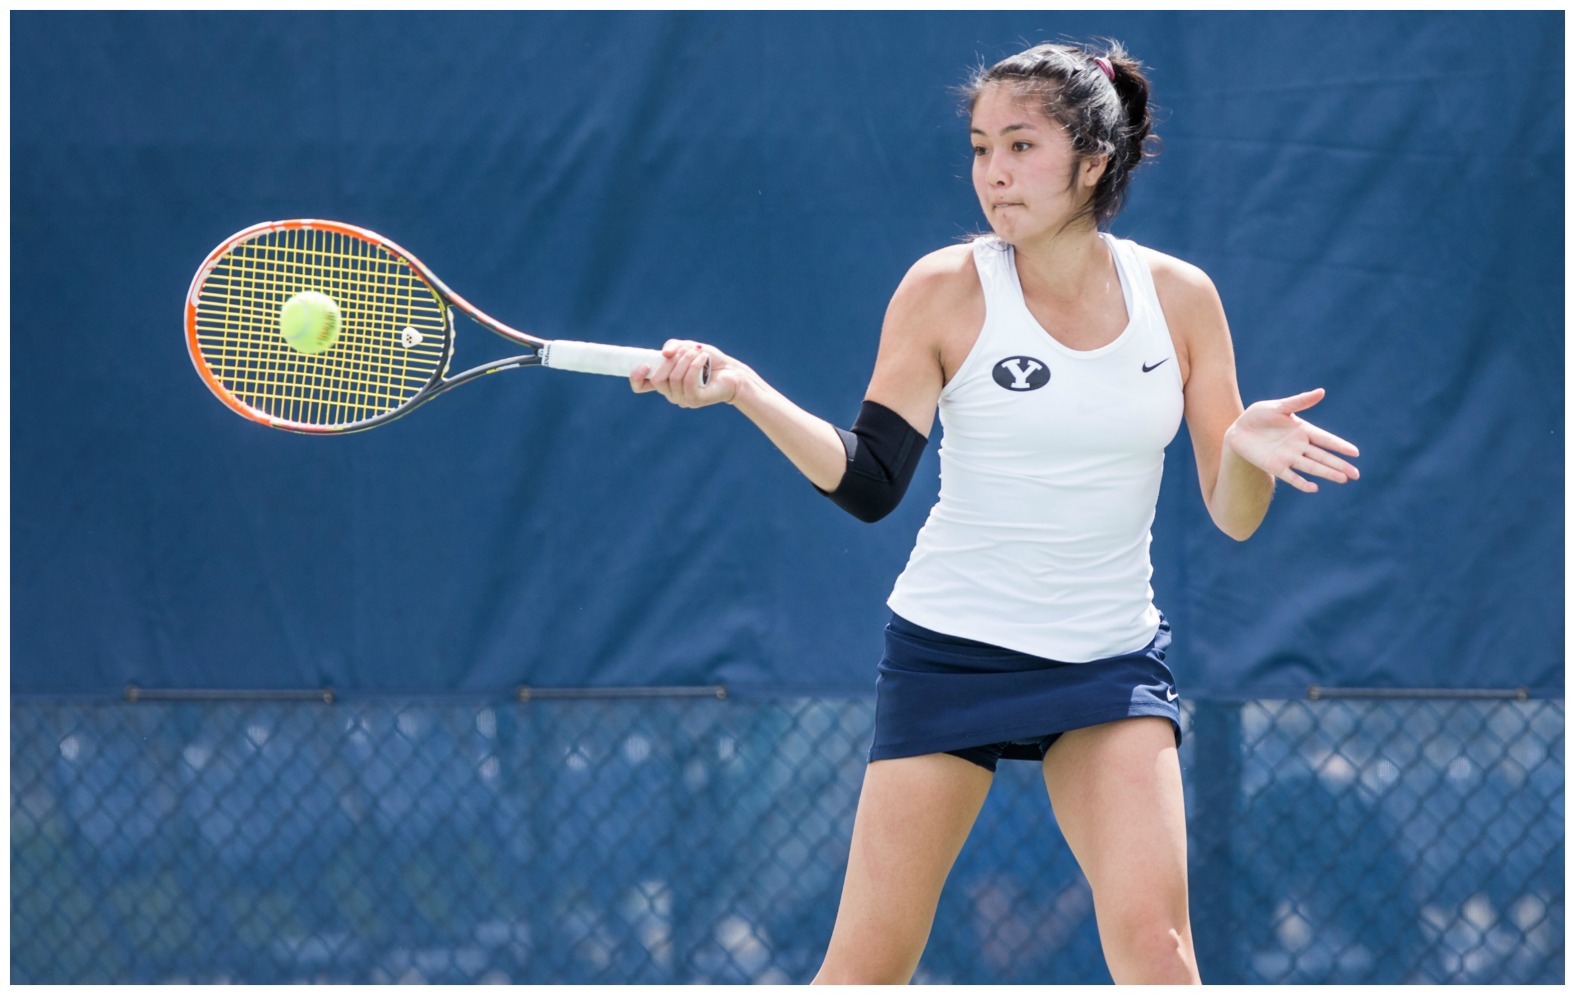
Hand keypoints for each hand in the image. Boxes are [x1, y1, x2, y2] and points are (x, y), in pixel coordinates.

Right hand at [629, 339, 743, 407]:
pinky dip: (695, 365)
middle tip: (686, 351)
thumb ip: (673, 346)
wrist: (732, 372)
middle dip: (670, 360)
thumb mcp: (688, 347)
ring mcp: (683, 399)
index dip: (636, 377)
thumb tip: (665, 354)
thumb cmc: (709, 360)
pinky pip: (688, 382)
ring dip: (686, 359)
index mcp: (665, 382)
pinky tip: (704, 358)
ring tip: (699, 352)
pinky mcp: (695, 400)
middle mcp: (671, 393)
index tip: (645, 364)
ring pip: (674, 378)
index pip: (640, 386)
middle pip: (657, 379)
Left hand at [1225, 388, 1359, 492]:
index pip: (1325, 439)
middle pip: (1323, 457)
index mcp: (1303, 430)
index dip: (1339, 446)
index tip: (1355, 453)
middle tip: (1356, 474)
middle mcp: (1299, 446)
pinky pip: (1291, 477)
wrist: (1238, 430)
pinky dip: (1302, 483)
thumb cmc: (1259, 415)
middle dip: (1340, 464)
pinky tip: (1314, 488)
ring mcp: (1288, 457)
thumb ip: (1299, 402)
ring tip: (1343, 479)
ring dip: (1327, 473)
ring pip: (1312, 467)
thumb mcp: (1279, 407)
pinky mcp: (1276, 466)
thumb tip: (1322, 392)